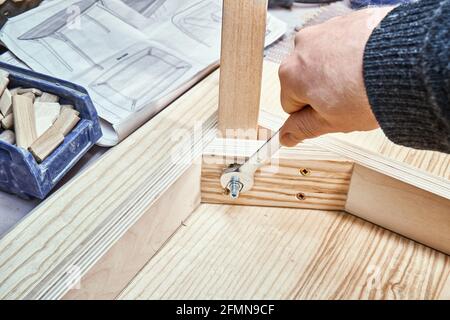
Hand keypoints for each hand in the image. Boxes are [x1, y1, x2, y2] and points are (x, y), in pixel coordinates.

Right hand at [278, 7, 393, 146]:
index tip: (330, 114)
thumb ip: (302, 129)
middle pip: (306, 79)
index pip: (291, 104)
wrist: (405, 60)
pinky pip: (342, 43)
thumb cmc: (366, 91)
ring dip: (337, 71)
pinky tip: (368, 65)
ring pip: (324, 60)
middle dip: (322, 90)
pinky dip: (352, 54)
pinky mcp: (346, 20)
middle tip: (348, 100)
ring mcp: (324, 30)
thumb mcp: (330, 122)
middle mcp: (301, 47)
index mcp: (290, 74)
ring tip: (361, 82)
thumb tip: (285, 137)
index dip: (312, 113)